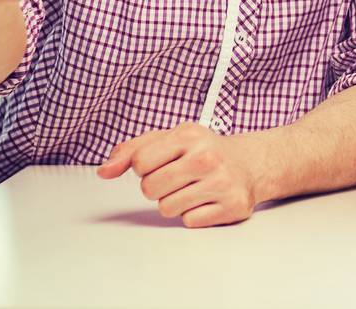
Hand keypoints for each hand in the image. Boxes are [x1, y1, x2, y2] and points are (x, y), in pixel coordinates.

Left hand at [97, 122, 262, 227]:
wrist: (251, 163)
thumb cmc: (203, 151)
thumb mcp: (169, 139)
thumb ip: (131, 151)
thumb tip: (104, 171)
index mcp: (189, 135)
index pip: (139, 162)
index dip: (145, 167)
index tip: (162, 162)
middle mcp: (207, 157)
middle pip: (150, 189)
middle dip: (158, 187)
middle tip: (178, 177)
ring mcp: (221, 182)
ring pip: (167, 208)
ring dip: (175, 202)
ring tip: (193, 188)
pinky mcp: (231, 206)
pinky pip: (189, 221)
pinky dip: (194, 214)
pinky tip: (207, 199)